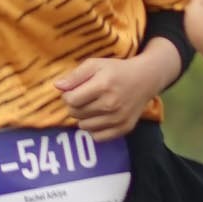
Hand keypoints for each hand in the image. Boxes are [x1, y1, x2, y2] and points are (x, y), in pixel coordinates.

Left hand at [54, 50, 169, 134]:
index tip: (73, 91)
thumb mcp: (95, 64)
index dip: (67, 95)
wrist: (145, 80)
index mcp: (103, 86)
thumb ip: (75, 75)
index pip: (71, 100)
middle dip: (75, 106)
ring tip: (92, 106)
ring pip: (84, 126)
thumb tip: (57, 86)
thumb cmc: (116, 70)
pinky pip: (97, 137)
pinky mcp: (124, 129)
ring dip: (83, 117)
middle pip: (76, 113)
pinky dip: (94, 129)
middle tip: (83, 98)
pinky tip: (99, 117)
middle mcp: (111, 104)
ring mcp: (118, 119)